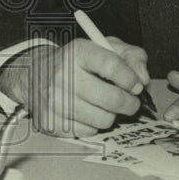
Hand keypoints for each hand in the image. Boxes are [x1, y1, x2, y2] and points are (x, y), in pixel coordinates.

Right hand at [0, 37, 146, 137]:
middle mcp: (64, 76)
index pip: (112, 66)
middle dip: (130, 103)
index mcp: (79, 52)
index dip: (131, 79)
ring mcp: (55, 101)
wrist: (36, 75)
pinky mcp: (50, 122)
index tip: (137, 86)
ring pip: (104, 119)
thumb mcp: (107, 47)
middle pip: (111, 98)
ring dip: (113, 115)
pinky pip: (88, 132)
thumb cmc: (80, 61)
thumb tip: (143, 80)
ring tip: (107, 105)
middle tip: (131, 102)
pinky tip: (89, 112)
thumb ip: (132, 57)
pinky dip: (94, 125)